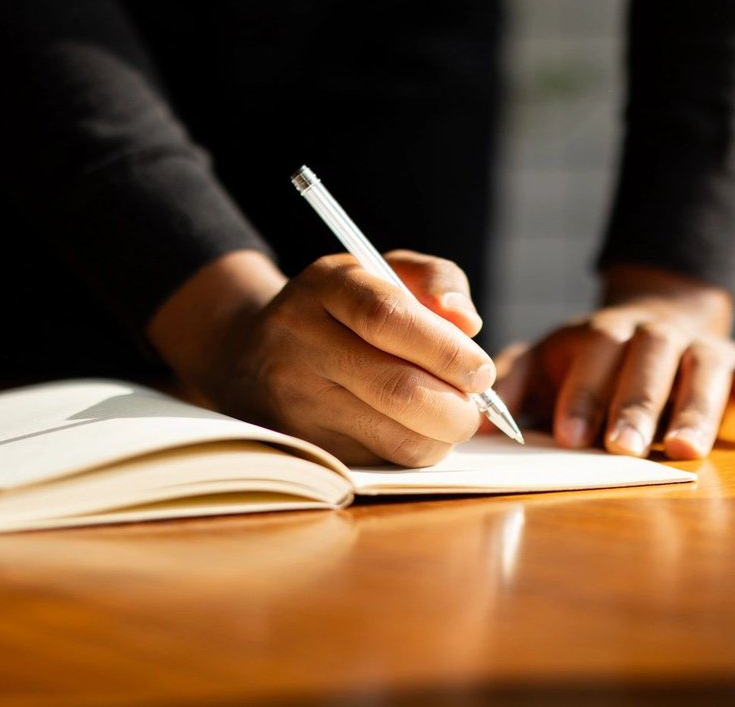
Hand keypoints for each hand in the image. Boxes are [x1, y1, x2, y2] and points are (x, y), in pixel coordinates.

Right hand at [148, 249, 492, 466]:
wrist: (253, 352)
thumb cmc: (342, 308)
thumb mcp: (382, 272)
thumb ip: (436, 280)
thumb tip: (468, 323)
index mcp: (325, 286)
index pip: (388, 317)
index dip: (445, 348)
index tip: (481, 369)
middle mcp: (302, 341)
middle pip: (396, 388)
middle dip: (455, 405)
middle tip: (475, 402)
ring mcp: (297, 400)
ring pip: (394, 438)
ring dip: (441, 435)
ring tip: (449, 414)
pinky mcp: (306, 446)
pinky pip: (380, 462)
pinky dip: (413, 450)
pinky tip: (414, 428)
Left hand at [493, 263, 734, 458]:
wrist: (658, 319)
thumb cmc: (592, 357)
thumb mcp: (546, 360)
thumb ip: (513, 385)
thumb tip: (479, 421)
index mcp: (607, 333)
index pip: (594, 358)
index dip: (580, 395)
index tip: (566, 435)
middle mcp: (659, 336)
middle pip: (649, 364)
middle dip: (634, 405)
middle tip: (621, 447)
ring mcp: (707, 350)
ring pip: (706, 373)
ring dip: (696, 409)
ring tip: (685, 449)